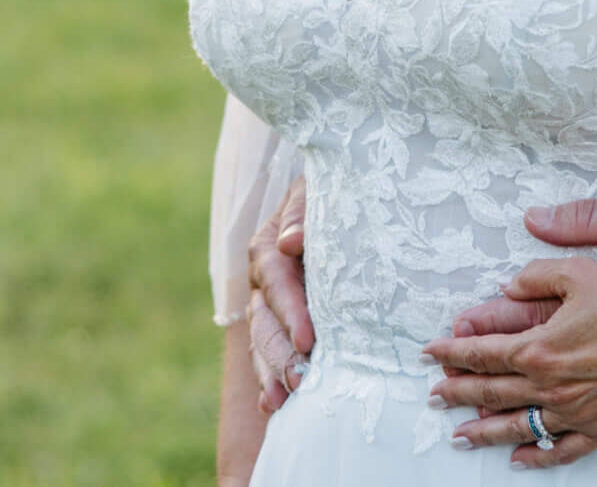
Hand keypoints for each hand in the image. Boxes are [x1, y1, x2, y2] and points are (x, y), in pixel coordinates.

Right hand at [245, 174, 311, 412]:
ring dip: (271, 373)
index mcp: (269, 247)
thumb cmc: (330, 194)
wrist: (334, 200)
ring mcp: (267, 307)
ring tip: (282, 401)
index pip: (276, 281)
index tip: (308, 339)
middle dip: (280, 353)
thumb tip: (293, 243)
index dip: (290, 311)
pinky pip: (268, 354)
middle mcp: (263, 281)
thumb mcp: (315, 191)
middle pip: (264, 321)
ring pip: (262, 343)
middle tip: (299, 380)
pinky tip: (273, 406)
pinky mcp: (279, 325)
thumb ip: (302, 213)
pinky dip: (269, 379)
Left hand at [433, 194, 596, 465]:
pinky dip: (538, 456)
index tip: (431, 353)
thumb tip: (509, 286)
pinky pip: (562, 450)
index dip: (453, 352)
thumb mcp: (579, 272)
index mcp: (539, 347)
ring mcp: (575, 413)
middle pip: (492, 392)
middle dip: (458, 393)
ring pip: (518, 426)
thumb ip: (536, 277)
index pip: (483, 353)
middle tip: (435, 396)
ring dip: (485, 431)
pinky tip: (520, 459)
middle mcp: (551, 387)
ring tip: (461, 437)